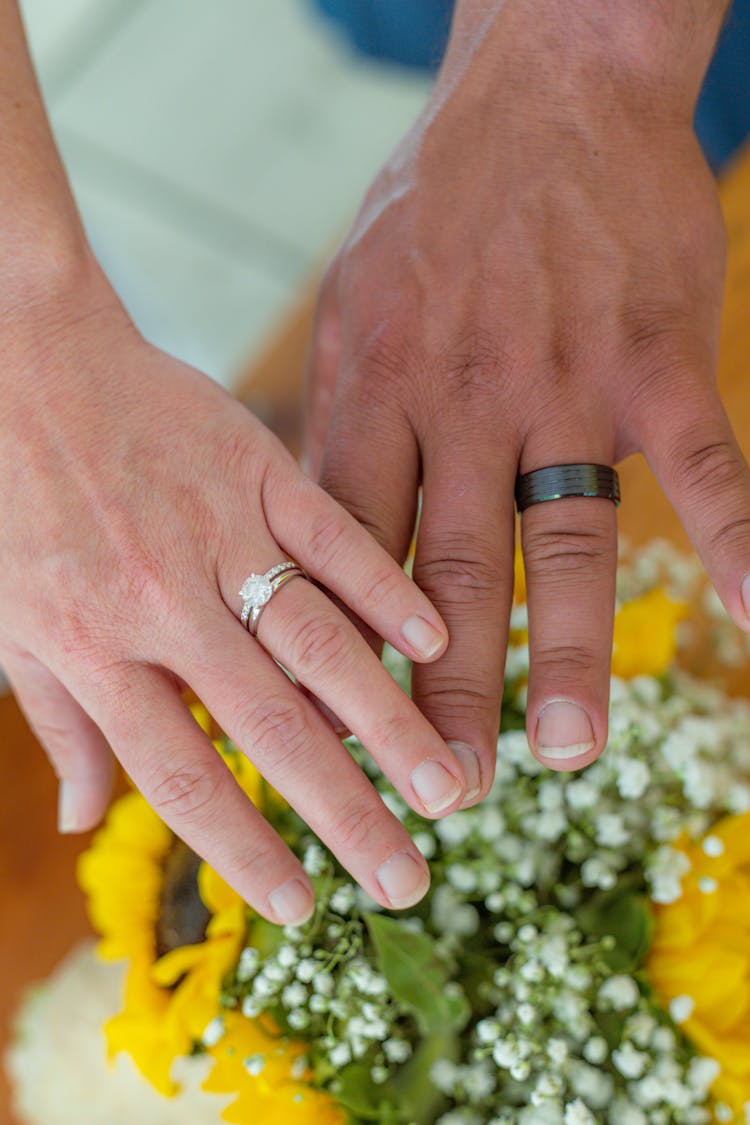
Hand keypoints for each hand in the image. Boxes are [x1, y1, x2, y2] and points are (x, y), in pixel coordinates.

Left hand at [0, 256, 476, 923]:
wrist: (21, 360)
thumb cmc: (9, 499)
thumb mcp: (12, 622)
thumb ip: (58, 721)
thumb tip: (83, 820)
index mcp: (95, 649)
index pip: (181, 778)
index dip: (246, 852)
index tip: (305, 908)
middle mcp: (162, 604)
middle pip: (269, 727)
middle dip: (345, 814)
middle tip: (409, 881)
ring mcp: (217, 533)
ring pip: (316, 641)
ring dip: (387, 719)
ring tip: (446, 784)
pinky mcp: (255, 469)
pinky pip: (331, 536)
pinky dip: (383, 588)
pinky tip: (436, 641)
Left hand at [305, 2, 746, 781]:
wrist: (543, 91)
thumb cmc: (435, 213)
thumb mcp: (353, 309)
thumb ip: (344, 425)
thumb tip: (319, 541)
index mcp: (375, 391)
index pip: (351, 549)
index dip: (344, 650)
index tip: (342, 735)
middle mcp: (462, 399)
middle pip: (445, 569)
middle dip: (440, 691)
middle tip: (442, 792)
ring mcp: (564, 382)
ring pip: (562, 538)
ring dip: (563, 650)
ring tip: (563, 751)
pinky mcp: (656, 358)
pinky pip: (705, 461)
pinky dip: (737, 539)